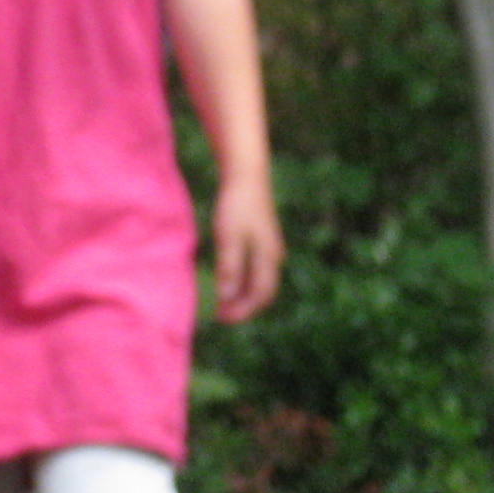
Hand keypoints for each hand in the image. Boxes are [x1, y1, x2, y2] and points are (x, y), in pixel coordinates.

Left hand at [209, 178, 282, 322]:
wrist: (246, 174)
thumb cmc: (236, 204)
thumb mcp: (229, 236)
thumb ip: (229, 267)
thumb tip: (226, 297)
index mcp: (268, 257)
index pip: (260, 295)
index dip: (242, 311)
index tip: (221, 318)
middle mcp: (273, 256)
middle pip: (263, 292)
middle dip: (243, 307)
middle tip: (220, 316)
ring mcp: (269, 247)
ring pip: (260, 281)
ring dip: (242, 296)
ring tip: (222, 304)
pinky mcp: (262, 239)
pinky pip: (256, 269)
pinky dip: (243, 281)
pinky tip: (228, 281)